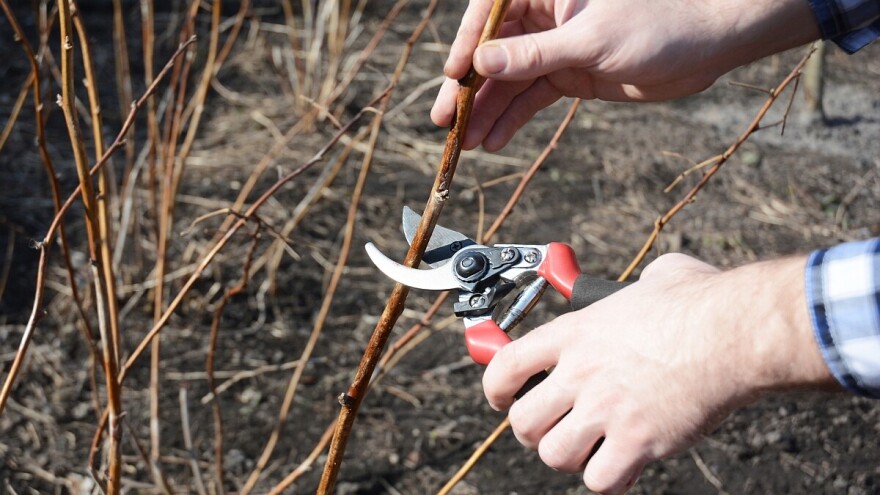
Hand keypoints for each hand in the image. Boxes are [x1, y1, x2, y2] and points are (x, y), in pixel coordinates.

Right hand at [432, 0, 819, 150]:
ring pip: (508, 81)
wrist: (704, 47)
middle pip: (493, 52)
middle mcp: (544, 16)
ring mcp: (554, 47)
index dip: (467, 44)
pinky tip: (494, 141)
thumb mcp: (591, 41)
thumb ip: (535, 54)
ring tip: (465, 142)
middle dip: (468, 88)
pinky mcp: (568, 74)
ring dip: (486, 111)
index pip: (491, 13)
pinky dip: (512, 120)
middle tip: (445, 120)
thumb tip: (482, 62)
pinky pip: (530, 98)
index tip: (453, 76)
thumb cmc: (657, 25)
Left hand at [482, 253, 836, 493]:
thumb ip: (634, 288)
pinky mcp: (638, 441)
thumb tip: (649, 283)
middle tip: (555, 430)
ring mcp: (606, 408)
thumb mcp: (655, 279)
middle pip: (523, 421)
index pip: (506, 366)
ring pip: (554, 455)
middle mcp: (581, 372)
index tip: (502, 399)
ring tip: (592, 448)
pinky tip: (625, 463)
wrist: (736, 331)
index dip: (496, 388)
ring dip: (570, 457)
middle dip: (535, 432)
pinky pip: (600, 480)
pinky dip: (609, 478)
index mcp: (576, 333)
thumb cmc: (703, 302)